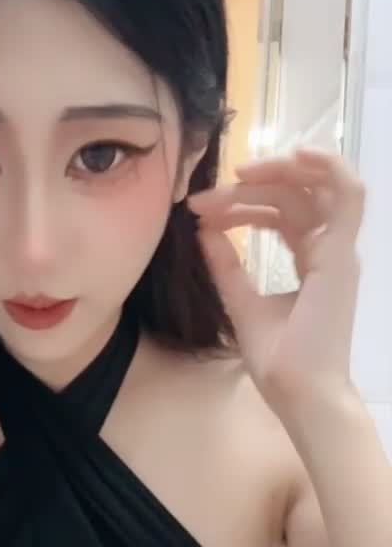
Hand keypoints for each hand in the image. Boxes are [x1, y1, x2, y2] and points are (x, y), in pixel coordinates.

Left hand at [188, 148, 363, 413]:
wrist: (299, 392)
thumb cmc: (279, 360)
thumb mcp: (241, 303)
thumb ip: (226, 267)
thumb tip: (203, 231)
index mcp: (311, 261)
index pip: (281, 213)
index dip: (241, 204)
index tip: (199, 209)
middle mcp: (328, 250)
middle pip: (294, 196)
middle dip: (248, 188)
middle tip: (206, 197)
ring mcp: (337, 251)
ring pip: (316, 188)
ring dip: (280, 172)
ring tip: (241, 172)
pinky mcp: (340, 255)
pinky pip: (348, 195)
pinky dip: (328, 167)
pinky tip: (294, 154)